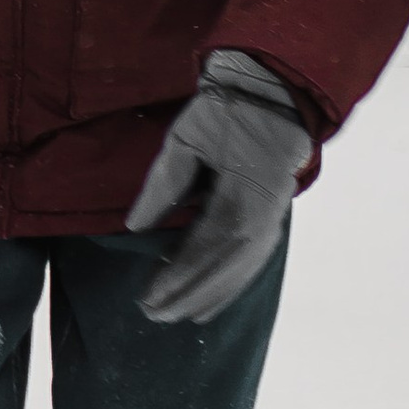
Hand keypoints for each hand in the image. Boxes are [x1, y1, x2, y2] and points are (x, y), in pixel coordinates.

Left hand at [126, 52, 312, 325]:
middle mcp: (263, 216)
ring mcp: (272, 218)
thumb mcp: (185, 139)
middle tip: (156, 314)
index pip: (204, 248)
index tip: (150, 297)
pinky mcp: (273, 217)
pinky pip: (253, 259)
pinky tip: (215, 296)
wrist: (273, 93)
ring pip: (242, 269)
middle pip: (224, 267)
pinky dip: (233, 281)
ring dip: (212, 294)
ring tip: (183, 315)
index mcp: (241, 196)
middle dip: (190, 294)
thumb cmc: (225, 112)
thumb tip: (135, 228)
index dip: (177, 277)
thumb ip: (162, 185)